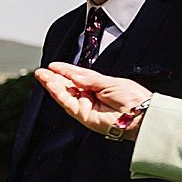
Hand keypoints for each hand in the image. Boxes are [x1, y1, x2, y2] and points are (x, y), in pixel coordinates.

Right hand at [34, 63, 154, 138]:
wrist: (140, 114)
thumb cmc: (133, 98)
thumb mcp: (110, 81)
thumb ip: (89, 79)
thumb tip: (73, 76)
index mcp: (100, 86)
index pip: (78, 76)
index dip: (66, 71)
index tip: (54, 65)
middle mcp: (91, 96)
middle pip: (68, 86)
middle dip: (54, 78)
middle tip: (42, 71)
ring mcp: (86, 106)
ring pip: (65, 94)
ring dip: (52, 85)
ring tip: (42, 75)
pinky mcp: (83, 115)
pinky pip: (67, 103)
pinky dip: (58, 94)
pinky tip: (51, 85)